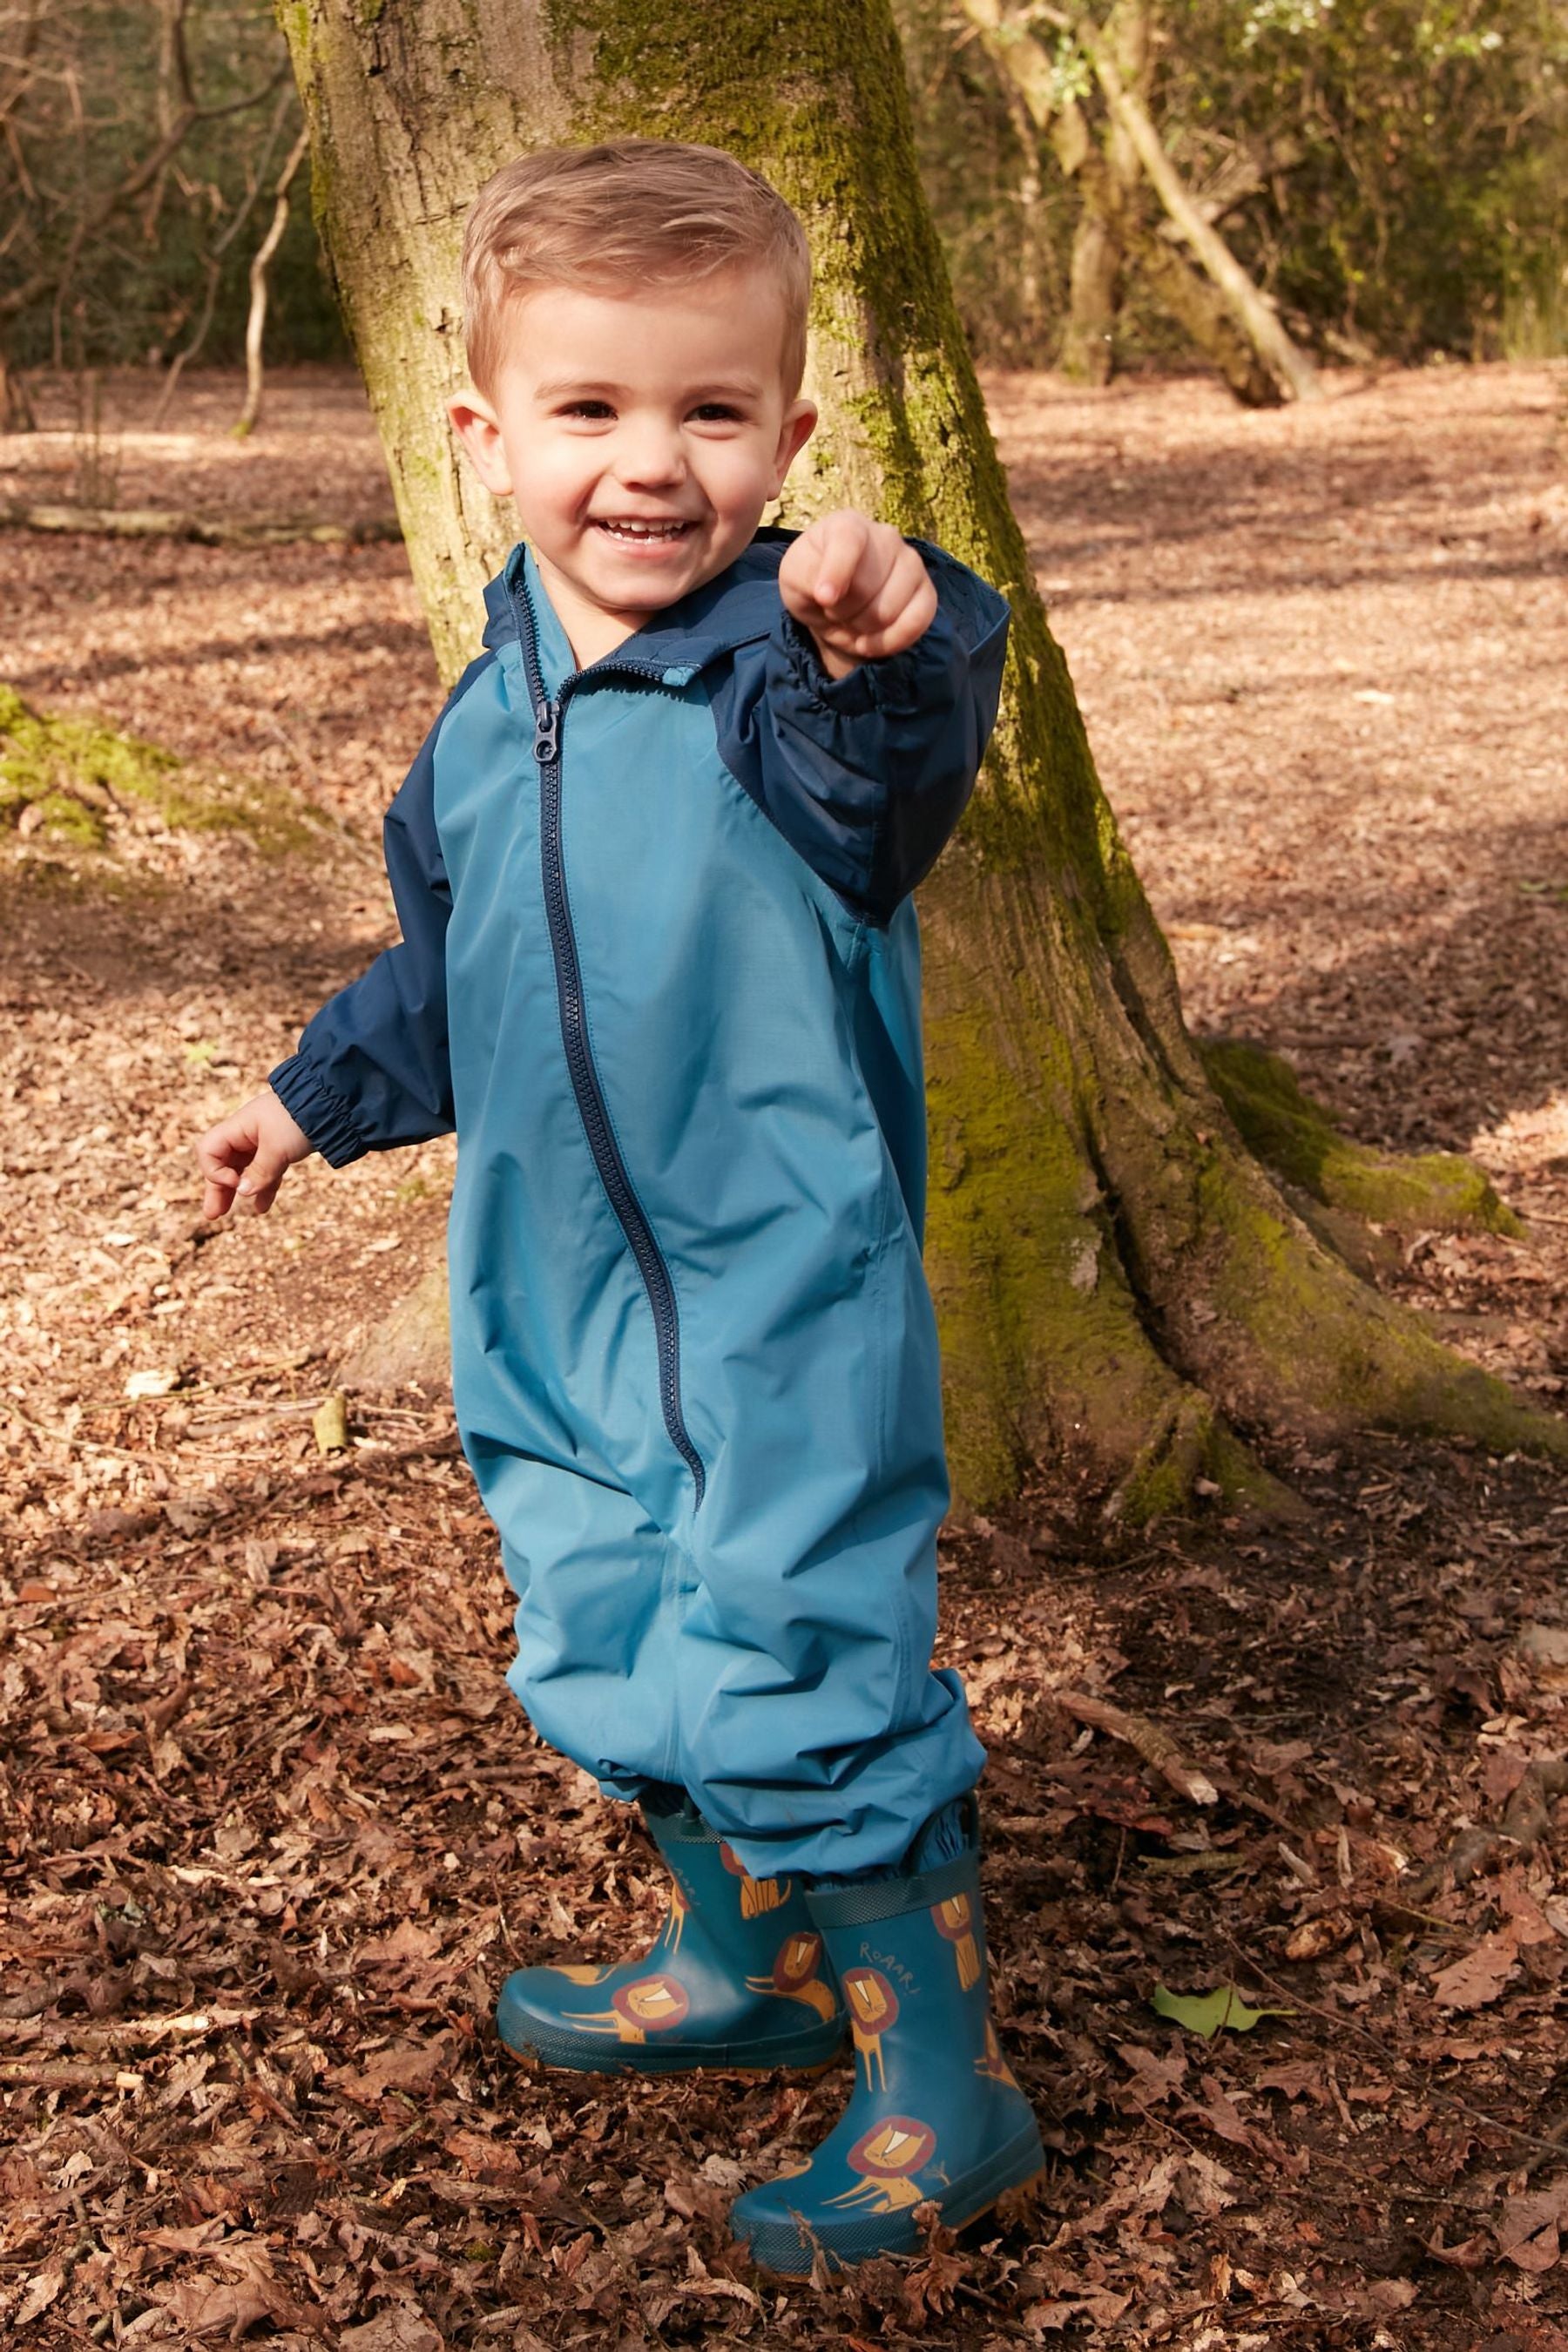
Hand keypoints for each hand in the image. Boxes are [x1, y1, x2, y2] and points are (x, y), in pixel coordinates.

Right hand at [195, 1087, 311, 1219]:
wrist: (332, 1103)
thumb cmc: (300, 1119)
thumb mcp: (278, 1148)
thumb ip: (260, 1171)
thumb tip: (243, 1192)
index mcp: (238, 1128)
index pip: (209, 1150)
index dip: (215, 1170)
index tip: (235, 1180)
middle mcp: (246, 1135)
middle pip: (223, 1163)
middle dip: (217, 1188)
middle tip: (213, 1214)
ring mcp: (263, 1142)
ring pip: (244, 1170)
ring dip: (236, 1191)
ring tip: (225, 1214)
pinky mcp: (280, 1149)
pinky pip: (265, 1172)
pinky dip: (263, 1188)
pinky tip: (262, 1207)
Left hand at [778, 510, 938, 678]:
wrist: (834, 605)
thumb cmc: (812, 582)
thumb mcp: (794, 577)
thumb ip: (805, 577)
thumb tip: (829, 596)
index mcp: (848, 524)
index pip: (848, 541)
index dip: (837, 572)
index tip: (823, 599)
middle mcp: (886, 537)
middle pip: (865, 587)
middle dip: (842, 611)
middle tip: (833, 610)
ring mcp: (911, 564)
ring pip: (888, 610)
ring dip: (862, 629)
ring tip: (852, 620)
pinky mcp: (927, 593)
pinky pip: (915, 624)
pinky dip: (888, 642)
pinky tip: (870, 641)